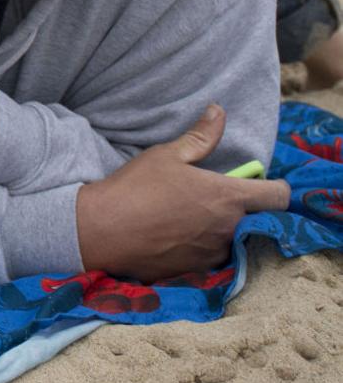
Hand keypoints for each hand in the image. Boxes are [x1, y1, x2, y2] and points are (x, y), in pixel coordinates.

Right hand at [76, 105, 290, 281]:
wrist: (102, 230)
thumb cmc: (135, 188)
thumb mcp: (167, 155)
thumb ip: (200, 137)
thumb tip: (219, 111)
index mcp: (228, 197)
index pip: (279, 197)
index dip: (276, 188)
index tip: (261, 184)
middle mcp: (229, 229)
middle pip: (260, 220)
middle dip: (248, 209)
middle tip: (218, 199)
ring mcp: (214, 253)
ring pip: (235, 240)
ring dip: (225, 230)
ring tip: (194, 218)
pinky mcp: (197, 271)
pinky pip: (213, 257)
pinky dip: (204, 246)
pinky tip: (178, 236)